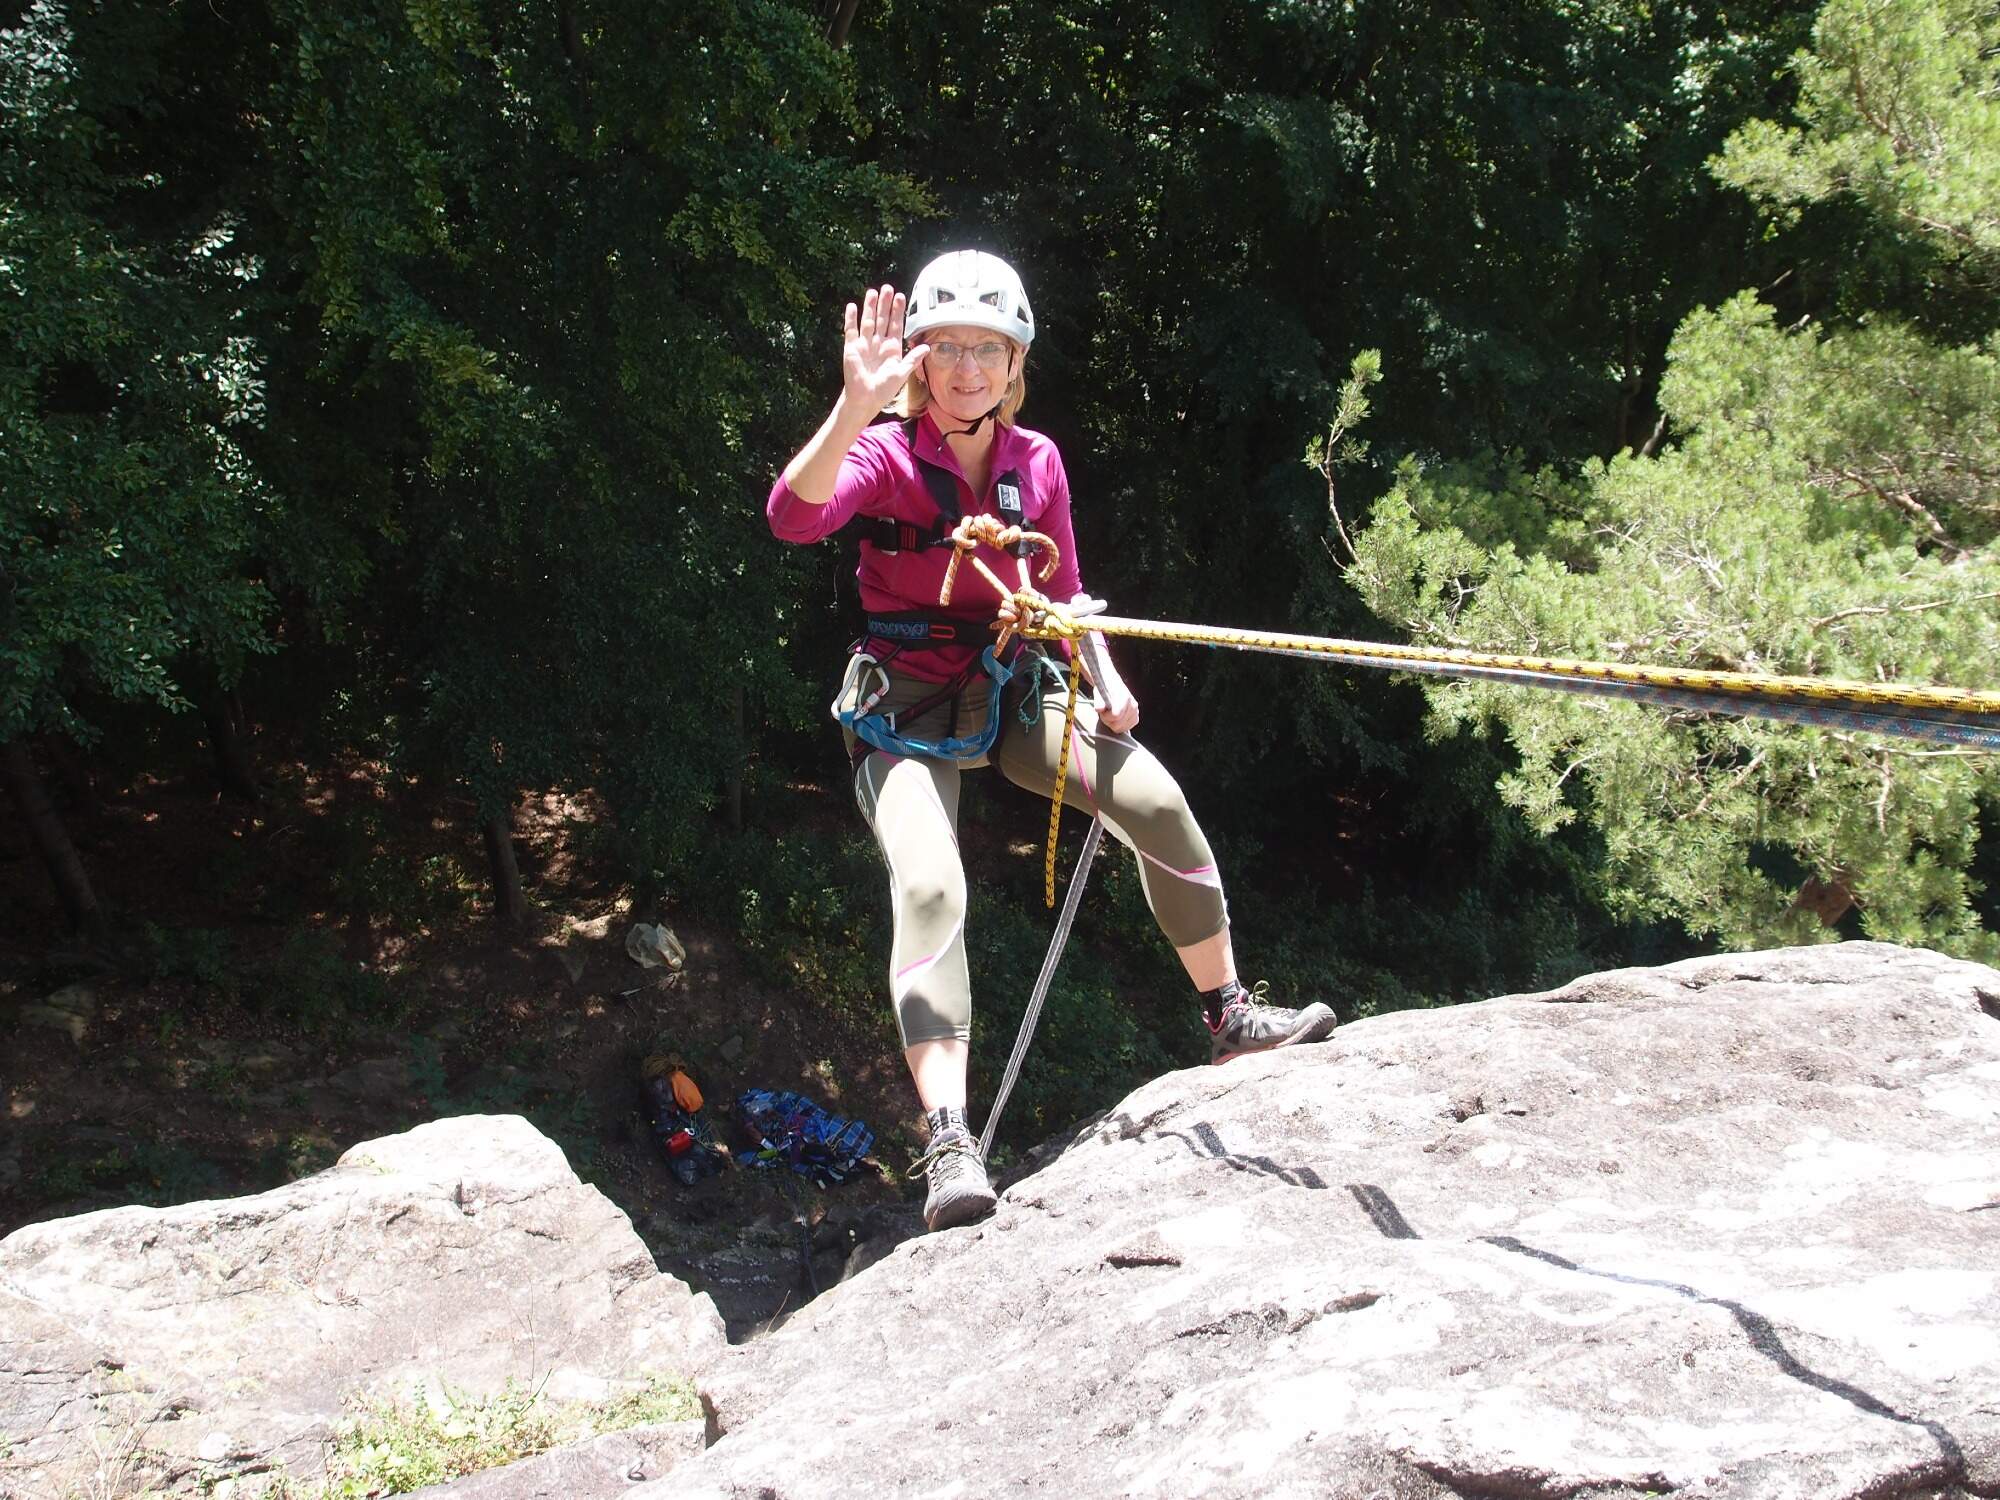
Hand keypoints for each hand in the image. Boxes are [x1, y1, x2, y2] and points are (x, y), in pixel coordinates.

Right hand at [843, 284, 928, 408]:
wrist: (866, 399)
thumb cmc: (884, 389)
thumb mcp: (901, 373)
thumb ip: (912, 359)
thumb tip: (927, 347)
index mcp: (892, 348)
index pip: (895, 325)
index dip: (898, 311)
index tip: (900, 297)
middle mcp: (878, 343)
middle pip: (882, 319)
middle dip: (885, 304)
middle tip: (888, 288)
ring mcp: (864, 344)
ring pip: (868, 321)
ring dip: (870, 307)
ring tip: (873, 292)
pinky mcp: (851, 348)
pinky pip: (851, 330)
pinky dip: (851, 318)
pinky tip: (853, 306)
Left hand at [1095, 683, 1139, 733]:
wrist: (1113, 685)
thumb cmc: (1105, 689)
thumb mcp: (1099, 692)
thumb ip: (1099, 702)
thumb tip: (1099, 709)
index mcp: (1125, 698)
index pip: (1115, 716)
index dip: (1106, 716)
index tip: (1102, 711)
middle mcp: (1133, 706)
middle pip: (1117, 725)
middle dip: (1108, 721)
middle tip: (1105, 713)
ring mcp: (1135, 713)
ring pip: (1121, 728)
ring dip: (1113, 724)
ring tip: (1110, 714)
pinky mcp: (1135, 718)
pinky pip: (1126, 729)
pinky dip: (1119, 726)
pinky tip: (1116, 718)